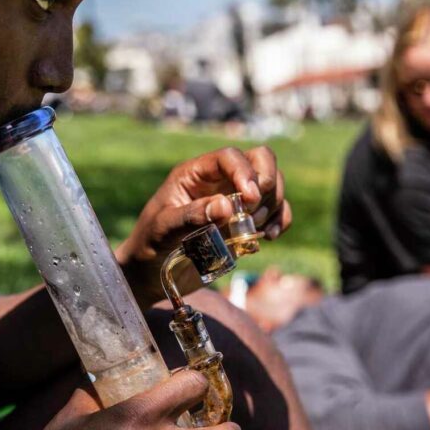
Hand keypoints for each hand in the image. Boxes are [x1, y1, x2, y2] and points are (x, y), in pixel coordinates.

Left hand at [116, 146, 292, 305]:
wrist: (150, 272)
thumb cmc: (149, 244)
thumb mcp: (163, 229)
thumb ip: (192, 216)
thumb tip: (227, 207)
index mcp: (195, 174)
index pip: (229, 157)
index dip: (245, 172)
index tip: (249, 199)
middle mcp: (219, 181)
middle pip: (260, 159)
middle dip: (266, 183)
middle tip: (252, 212)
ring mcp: (235, 199)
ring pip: (272, 184)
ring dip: (272, 204)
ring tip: (252, 229)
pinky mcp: (246, 221)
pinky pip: (276, 210)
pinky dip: (279, 220)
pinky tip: (268, 237)